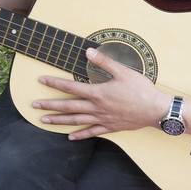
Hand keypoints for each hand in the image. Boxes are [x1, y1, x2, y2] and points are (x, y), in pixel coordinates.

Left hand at [32, 48, 171, 139]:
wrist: (156, 110)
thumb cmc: (141, 90)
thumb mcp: (123, 71)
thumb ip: (104, 62)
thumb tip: (88, 51)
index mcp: (98, 93)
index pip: (71, 87)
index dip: (54, 83)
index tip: (41, 81)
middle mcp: (97, 108)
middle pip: (68, 107)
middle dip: (50, 105)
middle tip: (34, 106)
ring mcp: (103, 119)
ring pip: (76, 121)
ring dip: (59, 121)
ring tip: (44, 121)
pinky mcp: (110, 127)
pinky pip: (92, 132)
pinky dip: (80, 135)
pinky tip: (70, 137)